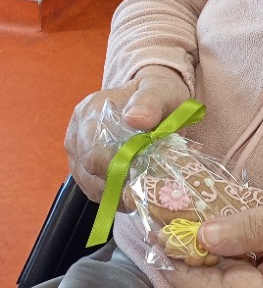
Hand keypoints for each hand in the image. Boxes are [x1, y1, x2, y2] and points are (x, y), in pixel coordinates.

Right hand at [64, 65, 189, 202]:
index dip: (113, 166)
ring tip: (142, 191)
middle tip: (145, 187)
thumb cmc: (157, 93)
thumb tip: (134, 118)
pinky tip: (133, 192)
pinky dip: (114, 196)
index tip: (138, 174)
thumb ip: (149, 101)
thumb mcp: (160, 91)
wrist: (154, 98)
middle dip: (117, 182)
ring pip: (89, 184)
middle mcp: (77, 132)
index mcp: (90, 111)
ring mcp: (79, 152)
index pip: (91, 148)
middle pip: (88, 170)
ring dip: (115, 192)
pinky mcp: (85, 167)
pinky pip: (94, 190)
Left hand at [164, 189, 262, 287]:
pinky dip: (233, 259)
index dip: (185, 264)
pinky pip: (246, 285)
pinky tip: (220, 231)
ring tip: (188, 219)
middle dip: (196, 256)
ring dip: (212, 255)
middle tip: (168, 218)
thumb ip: (249, 227)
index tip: (157, 234)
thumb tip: (201, 234)